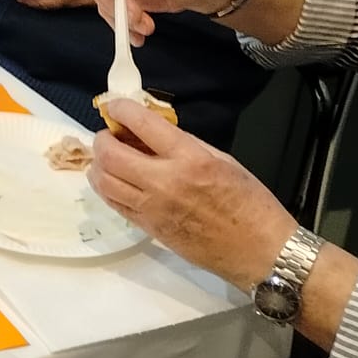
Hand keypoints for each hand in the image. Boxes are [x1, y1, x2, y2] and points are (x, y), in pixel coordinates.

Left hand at [89, 101, 295, 291]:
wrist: (259, 250)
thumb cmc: (250, 203)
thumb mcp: (224, 160)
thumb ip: (187, 144)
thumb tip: (155, 132)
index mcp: (190, 160)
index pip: (143, 124)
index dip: (122, 110)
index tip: (116, 106)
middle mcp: (165, 182)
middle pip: (111, 155)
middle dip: (102, 139)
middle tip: (108, 135)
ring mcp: (153, 208)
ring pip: (104, 181)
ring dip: (98, 164)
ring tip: (106, 158)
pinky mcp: (149, 228)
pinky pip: (114, 204)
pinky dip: (107, 187)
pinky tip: (113, 180)